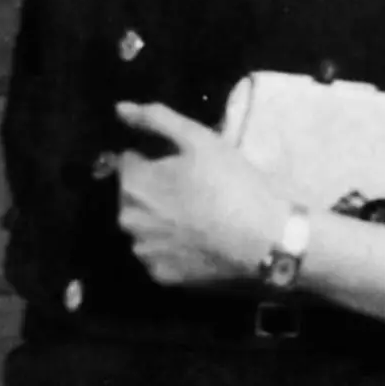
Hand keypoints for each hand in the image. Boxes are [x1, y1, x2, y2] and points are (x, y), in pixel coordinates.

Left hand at [105, 98, 297, 289]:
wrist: (265, 240)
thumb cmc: (232, 183)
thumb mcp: (199, 139)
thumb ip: (155, 119)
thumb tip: (119, 109)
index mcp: (133, 183)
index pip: (128, 162)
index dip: (153, 159)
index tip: (182, 165)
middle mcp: (128, 219)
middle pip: (133, 197)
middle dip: (153, 191)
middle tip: (192, 191)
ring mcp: (144, 251)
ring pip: (144, 227)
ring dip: (159, 220)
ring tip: (197, 218)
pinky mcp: (162, 276)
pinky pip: (158, 255)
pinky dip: (171, 248)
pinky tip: (197, 242)